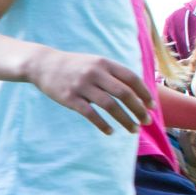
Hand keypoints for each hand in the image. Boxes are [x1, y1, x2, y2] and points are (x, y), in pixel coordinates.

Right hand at [28, 47, 151, 134]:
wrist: (43, 64)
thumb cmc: (74, 66)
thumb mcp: (94, 63)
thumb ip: (113, 74)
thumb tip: (136, 92)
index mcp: (104, 63)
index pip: (131, 78)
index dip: (144, 93)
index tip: (152, 107)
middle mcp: (95, 73)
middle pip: (124, 93)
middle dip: (139, 109)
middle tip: (146, 122)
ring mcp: (82, 86)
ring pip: (110, 106)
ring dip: (125, 120)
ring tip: (133, 130)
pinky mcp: (70, 98)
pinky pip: (91, 114)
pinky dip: (103, 125)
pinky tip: (110, 131)